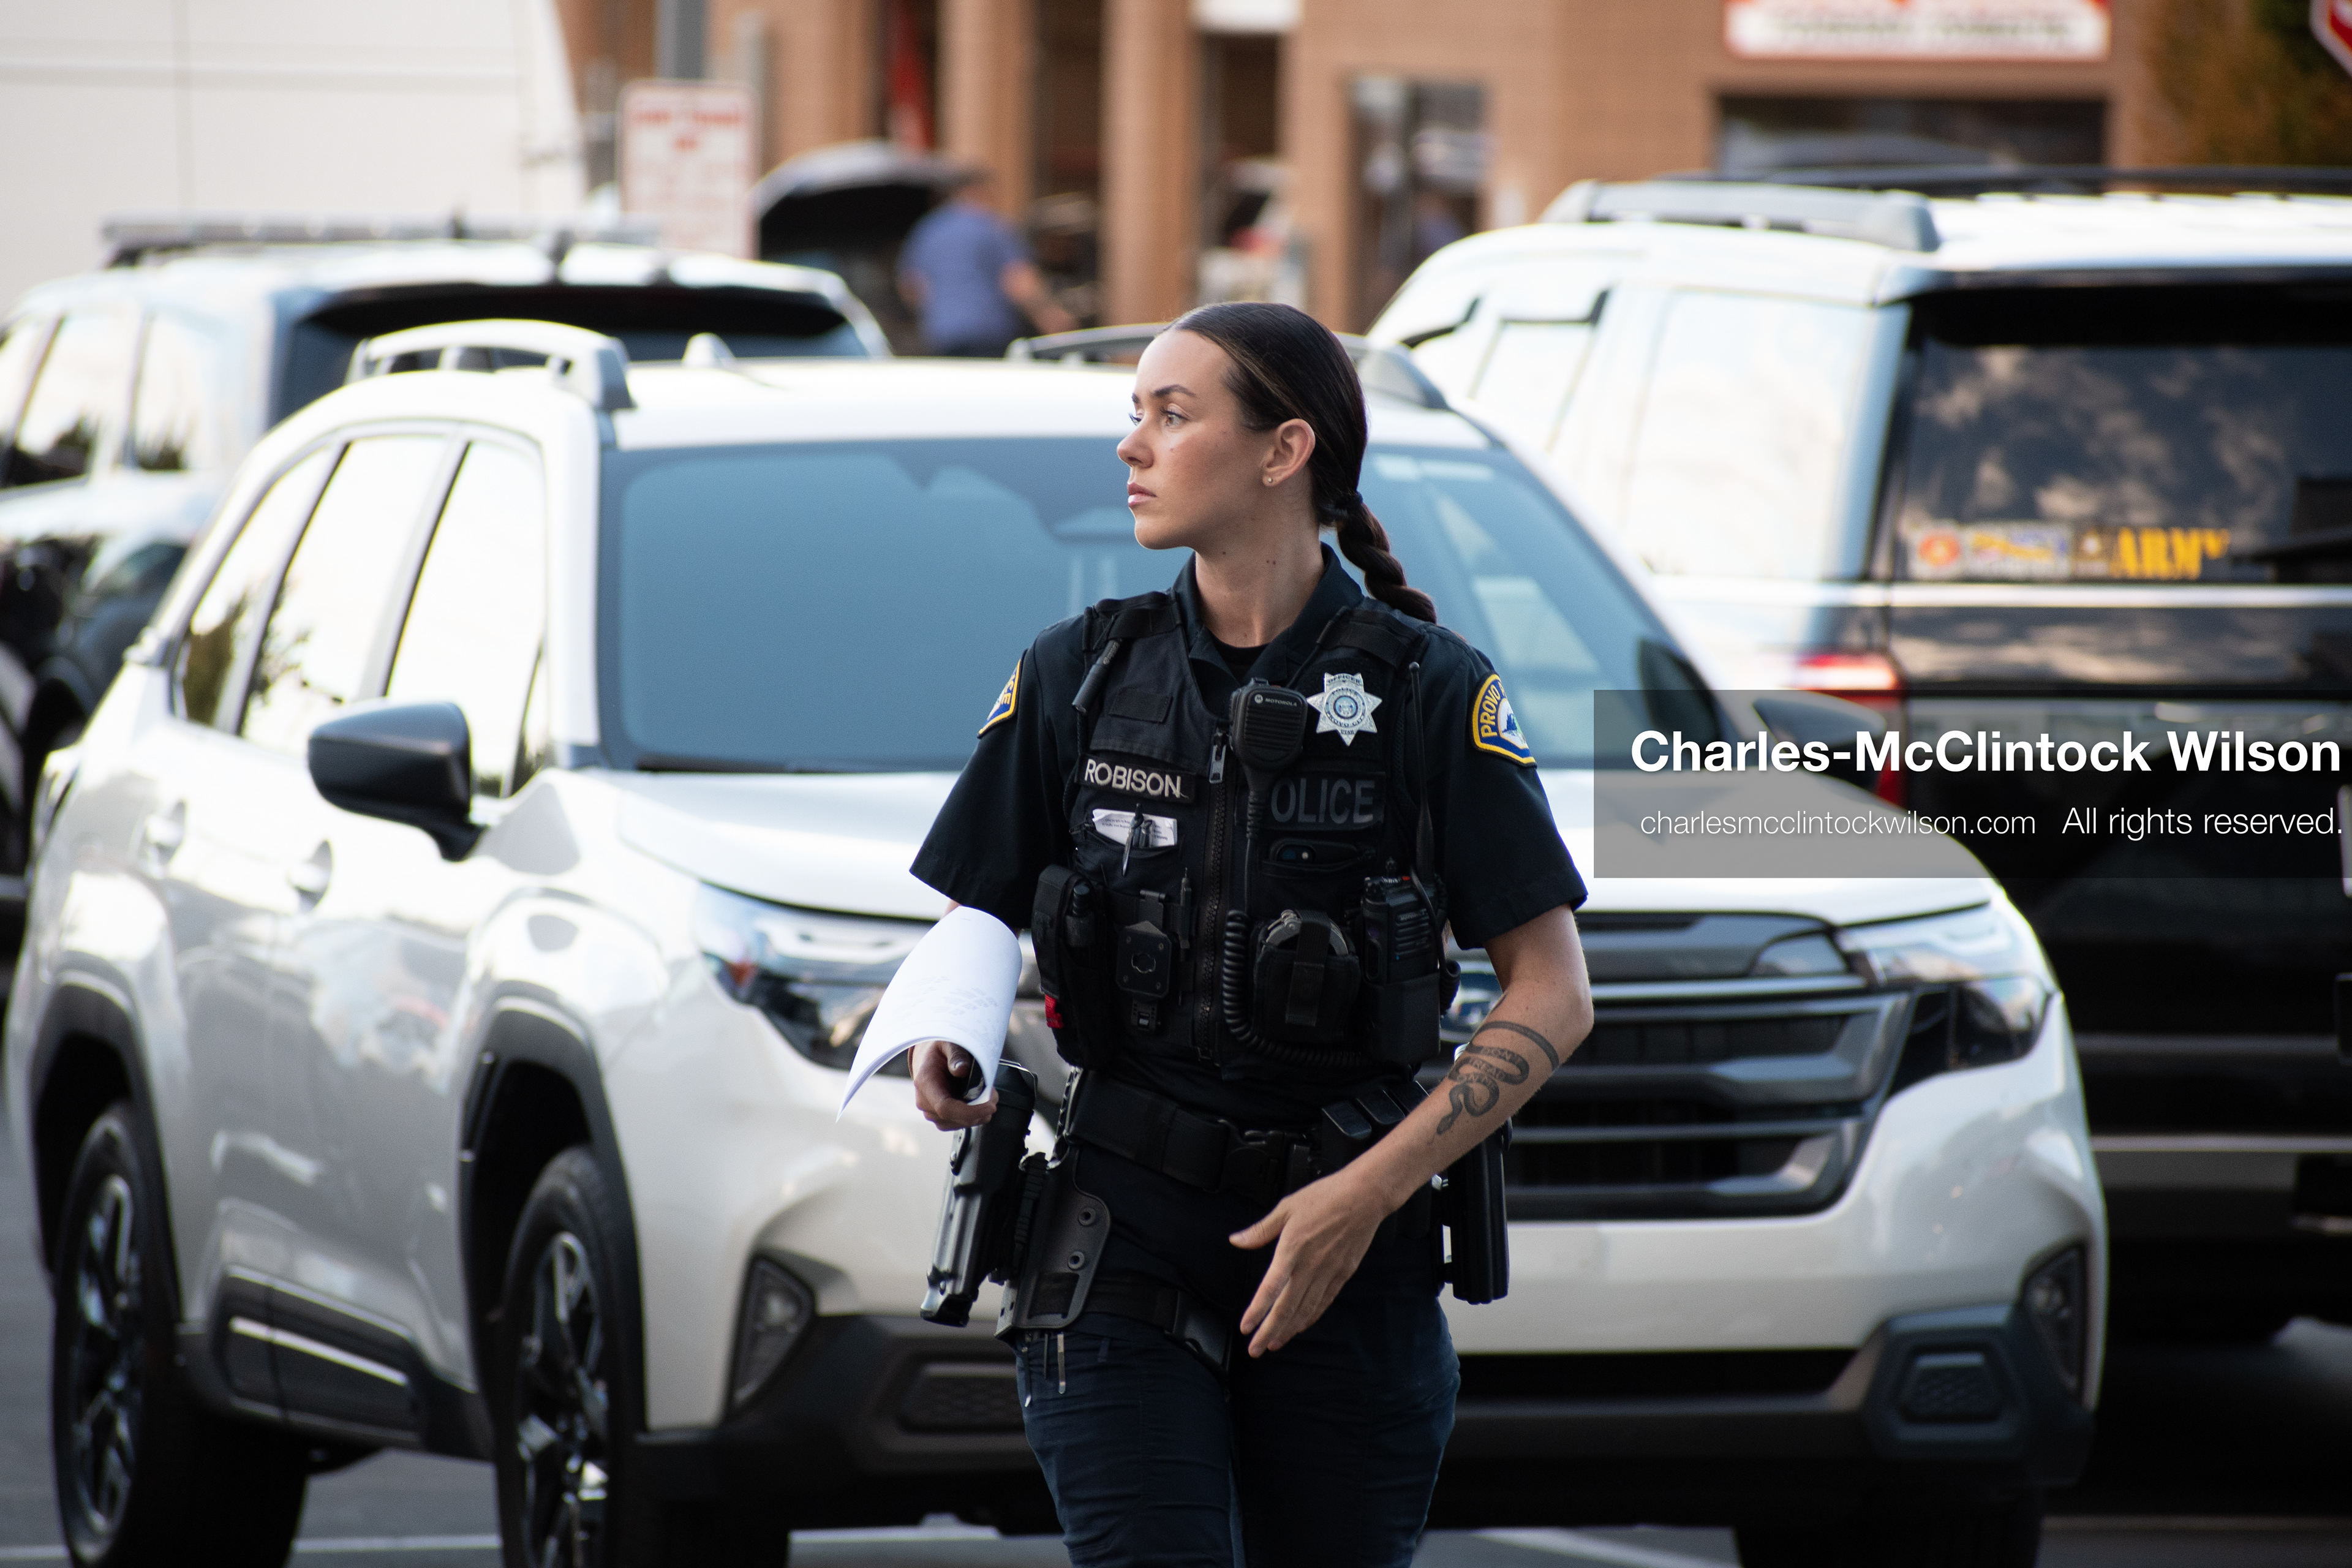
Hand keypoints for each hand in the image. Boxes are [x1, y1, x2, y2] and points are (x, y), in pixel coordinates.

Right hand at [911, 1039, 996, 1130]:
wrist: (928, 1058)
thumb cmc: (939, 1050)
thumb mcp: (948, 1043)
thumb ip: (956, 1055)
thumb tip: (962, 1070)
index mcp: (925, 1082)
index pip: (945, 1107)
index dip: (970, 1111)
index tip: (990, 1105)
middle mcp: (924, 1101)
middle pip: (956, 1118)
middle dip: (981, 1111)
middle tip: (994, 1095)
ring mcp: (931, 1112)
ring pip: (960, 1123)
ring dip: (979, 1114)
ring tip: (987, 1096)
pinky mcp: (939, 1117)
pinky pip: (959, 1123)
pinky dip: (973, 1115)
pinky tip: (978, 1102)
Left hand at [1227, 1165, 1389, 1356]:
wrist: (1364, 1197)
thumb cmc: (1325, 1197)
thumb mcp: (1286, 1208)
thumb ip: (1261, 1230)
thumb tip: (1236, 1240)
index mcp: (1292, 1250)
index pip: (1270, 1289)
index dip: (1257, 1311)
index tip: (1246, 1327)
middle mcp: (1310, 1266)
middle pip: (1287, 1308)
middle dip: (1269, 1332)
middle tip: (1255, 1349)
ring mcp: (1328, 1273)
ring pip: (1305, 1310)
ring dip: (1288, 1330)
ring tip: (1274, 1343)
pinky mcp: (1342, 1274)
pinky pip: (1324, 1302)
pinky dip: (1310, 1317)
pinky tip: (1301, 1326)